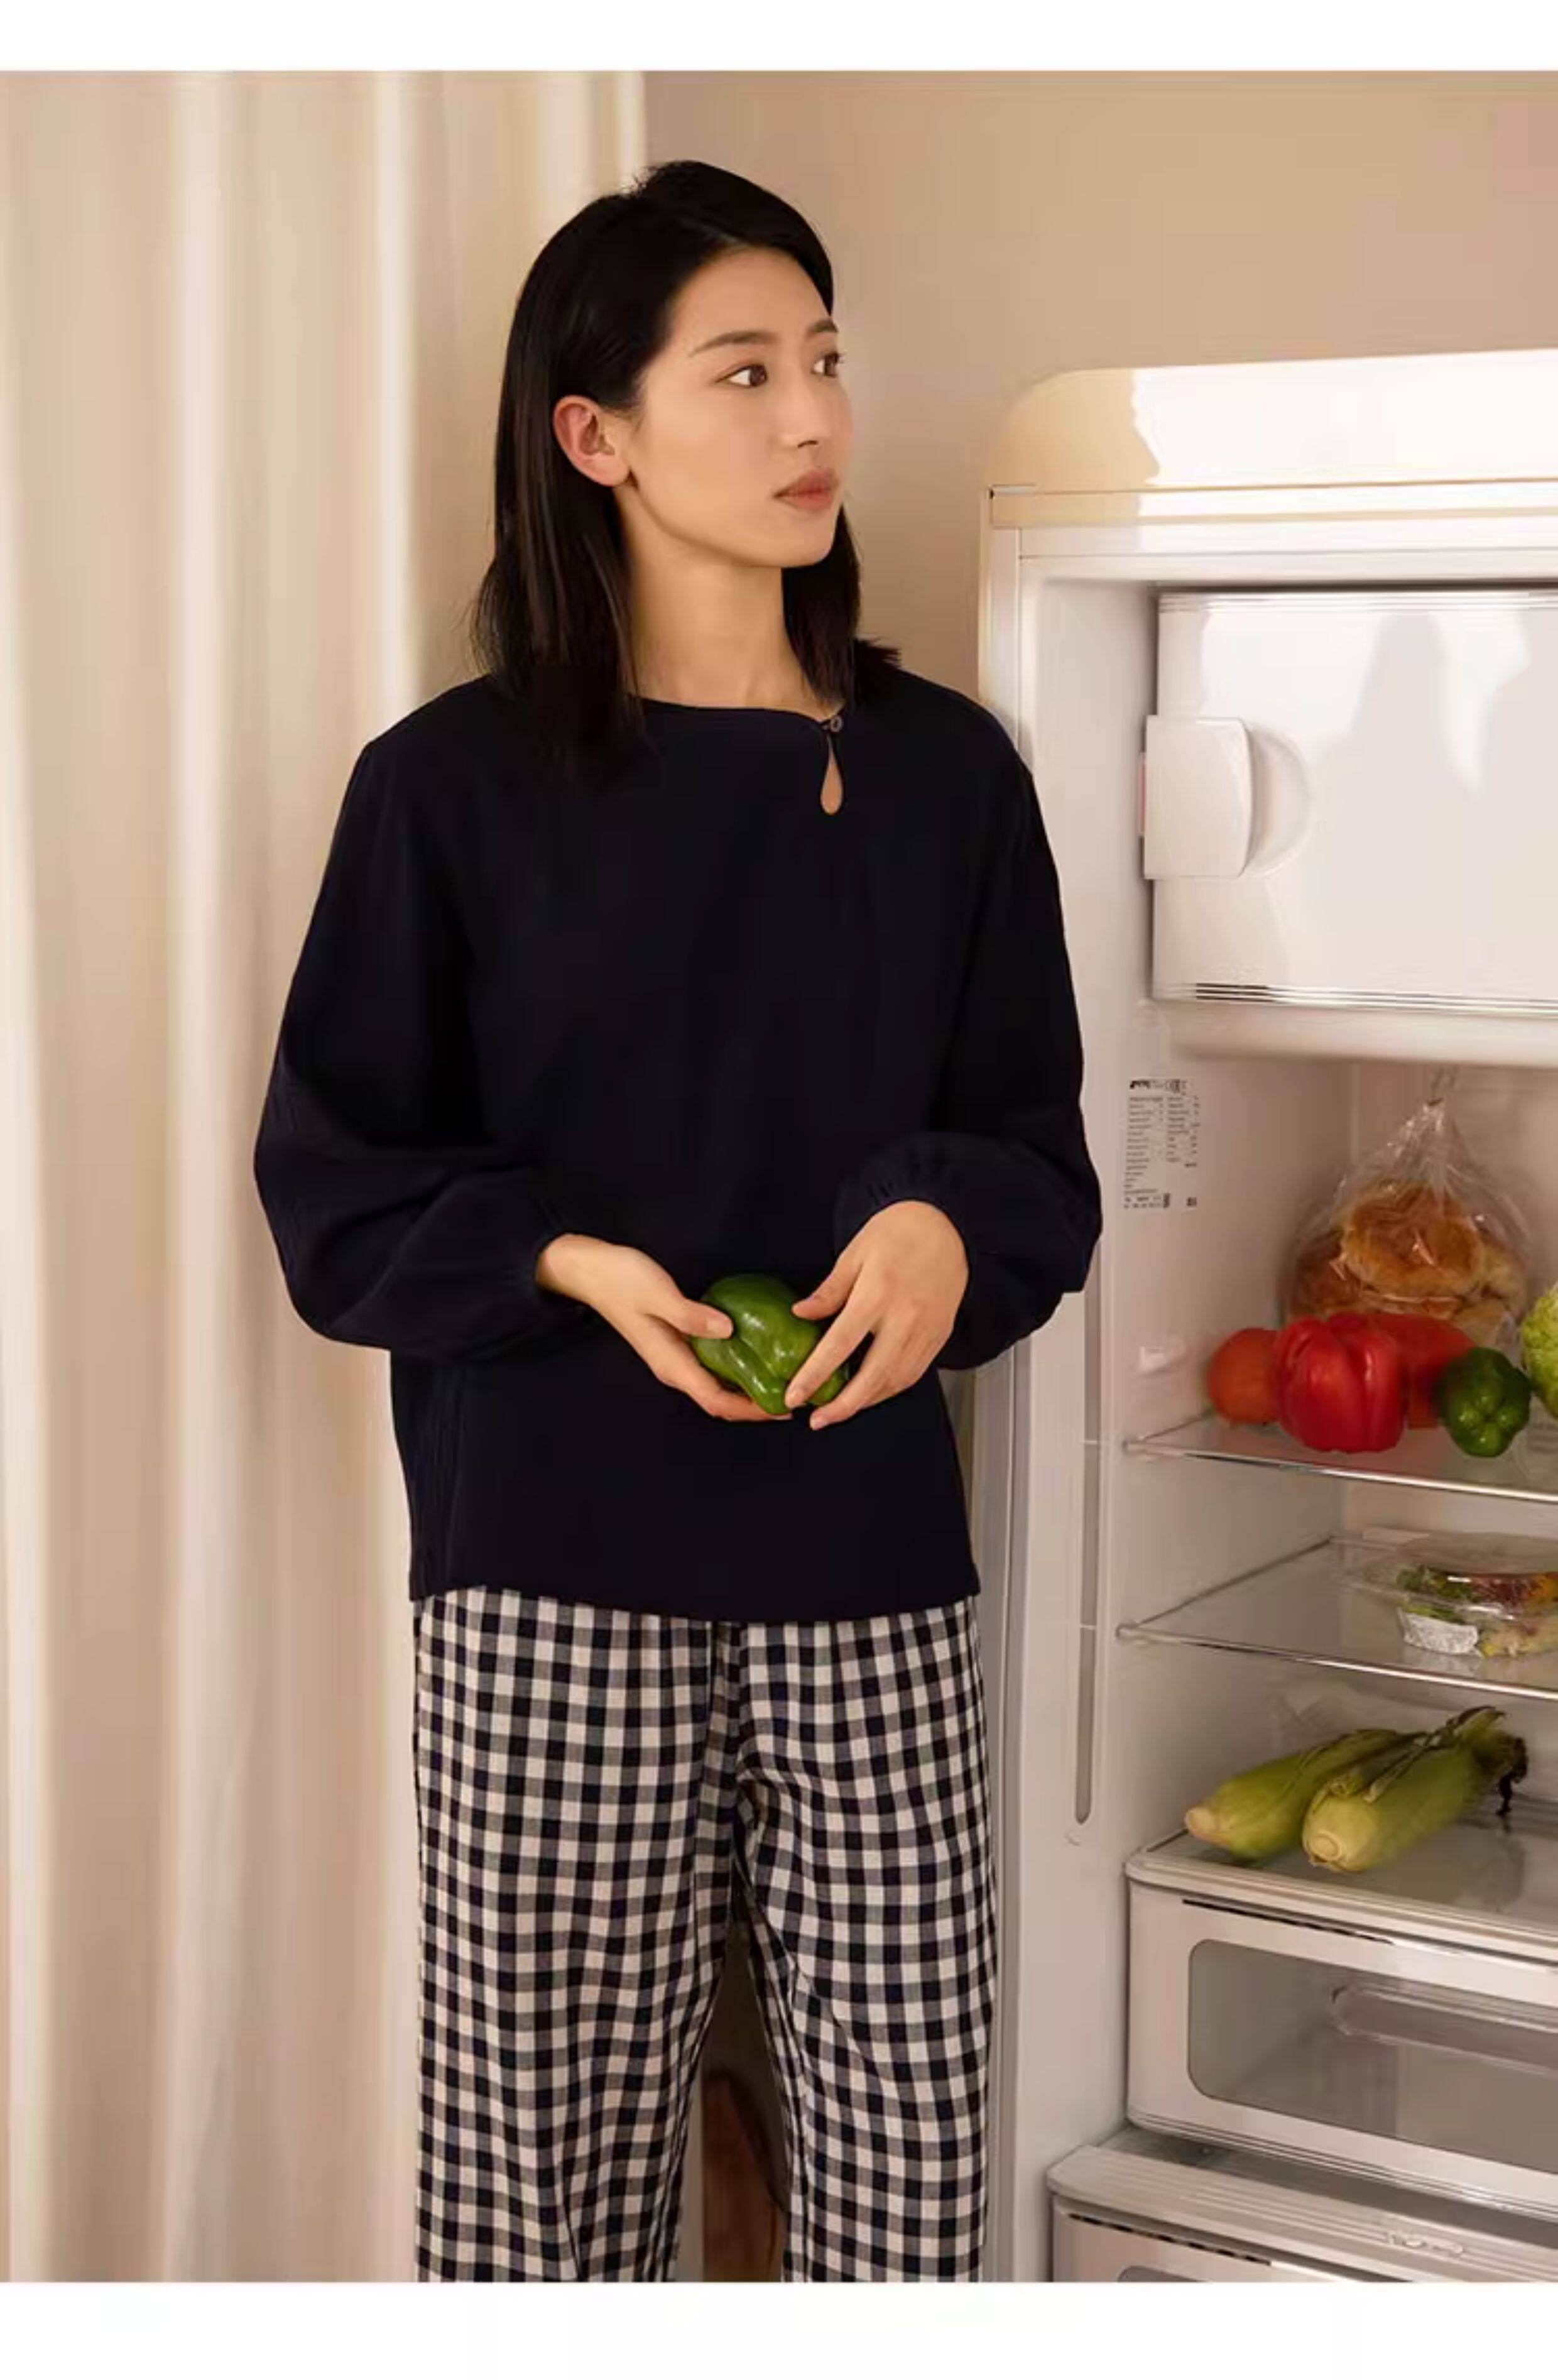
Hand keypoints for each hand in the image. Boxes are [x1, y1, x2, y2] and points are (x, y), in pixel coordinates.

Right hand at [535, 1235, 792, 1422]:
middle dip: (756, 1405)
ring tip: (781, 1379)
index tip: (785, 1406)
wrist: (589, 1271)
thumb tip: (729, 1331)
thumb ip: (691, 1316)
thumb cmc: (622, 1280)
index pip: (717, 1401)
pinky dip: (735, 1370)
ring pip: (716, 1386)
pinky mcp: (676, 1343)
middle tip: (794, 1395)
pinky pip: (711, 1367)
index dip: (752, 1410)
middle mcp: (674, 1368)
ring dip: (747, 1390)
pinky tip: (755, 1354)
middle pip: (720, 1401)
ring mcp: (674, 1357)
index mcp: (671, 1364)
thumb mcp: (658, 1294)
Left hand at [782, 1201, 967, 1429]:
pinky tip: (872, 1393)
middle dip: (843, 1406)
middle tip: (818, 1419)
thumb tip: (801, 1314)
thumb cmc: (899, 1231)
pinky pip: (915, 1372)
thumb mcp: (855, 1253)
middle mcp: (905, 1317)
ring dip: (867, 1402)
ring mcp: (927, 1330)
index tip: (795, 1394)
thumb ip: (829, 1290)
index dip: (815, 1374)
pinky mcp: (940, 1335)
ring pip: (896, 1380)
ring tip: (841, 1410)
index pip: (840, 1345)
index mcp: (878, 1294)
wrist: (946, 1224)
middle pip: (873, 1375)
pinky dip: (891, 1388)